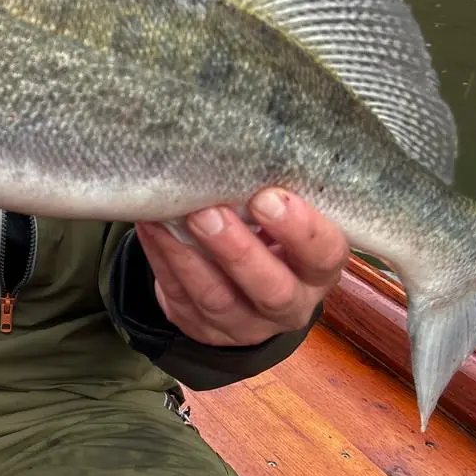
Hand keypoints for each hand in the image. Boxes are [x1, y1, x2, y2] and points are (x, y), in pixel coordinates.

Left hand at [133, 189, 348, 347]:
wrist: (241, 288)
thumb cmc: (268, 234)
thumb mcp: (284, 220)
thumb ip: (275, 197)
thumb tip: (241, 148)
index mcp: (317, 272)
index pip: (324, 255)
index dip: (301, 230)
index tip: (271, 196)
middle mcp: (288, 304)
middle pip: (271, 289)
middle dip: (239, 251)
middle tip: (210, 213)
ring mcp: (243, 324)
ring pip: (217, 298)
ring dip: (190, 256)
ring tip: (172, 217)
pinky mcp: (201, 327)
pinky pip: (179, 295)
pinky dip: (162, 258)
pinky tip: (150, 226)